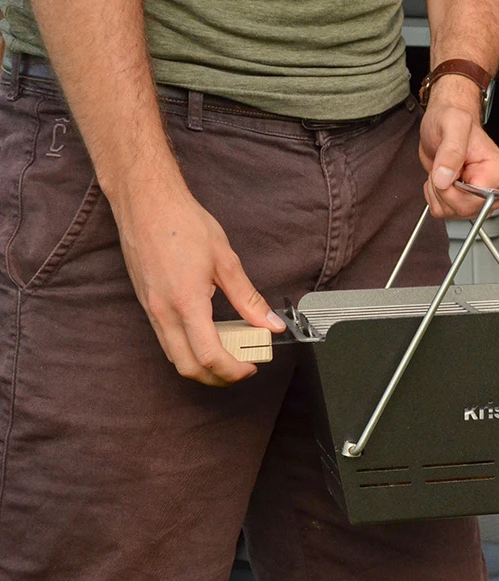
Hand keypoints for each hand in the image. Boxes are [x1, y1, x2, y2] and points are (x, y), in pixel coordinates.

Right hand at [112, 173, 284, 386]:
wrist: (145, 203)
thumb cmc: (183, 224)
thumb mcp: (225, 261)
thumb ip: (249, 298)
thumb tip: (271, 323)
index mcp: (186, 303)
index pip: (210, 356)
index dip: (234, 370)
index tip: (251, 366)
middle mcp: (164, 312)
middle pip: (188, 367)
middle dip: (217, 378)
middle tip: (241, 369)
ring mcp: (151, 310)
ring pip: (174, 356)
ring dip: (201, 366)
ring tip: (229, 354)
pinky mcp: (147, 304)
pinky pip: (166, 340)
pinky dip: (188, 349)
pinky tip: (208, 336)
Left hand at [418, 75, 498, 218]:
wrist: (442, 123)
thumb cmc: (451, 119)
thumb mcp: (451, 124)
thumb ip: (450, 150)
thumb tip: (445, 179)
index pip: (477, 199)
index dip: (453, 189)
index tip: (447, 170)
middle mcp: (497, 186)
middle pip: (466, 210)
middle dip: (444, 191)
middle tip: (444, 168)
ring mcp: (483, 197)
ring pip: (454, 214)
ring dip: (439, 193)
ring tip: (444, 170)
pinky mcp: (469, 202)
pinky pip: (446, 213)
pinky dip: (436, 197)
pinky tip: (442, 178)